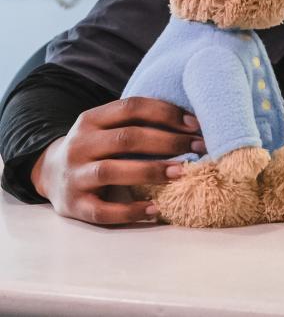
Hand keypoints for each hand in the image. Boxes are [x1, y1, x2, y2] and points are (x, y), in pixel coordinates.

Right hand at [31, 97, 204, 224]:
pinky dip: (130, 211)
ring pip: (111, 171)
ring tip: (182, 172)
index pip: (131, 107)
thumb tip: (192, 124)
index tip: (195, 124)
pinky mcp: (74, 206)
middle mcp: (79, 145)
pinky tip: (155, 209)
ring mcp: (74, 176)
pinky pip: (102, 211)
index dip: (166, 113)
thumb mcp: (108, 128)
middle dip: (167, 142)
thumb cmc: (97, 148)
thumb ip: (139, 122)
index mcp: (91, 119)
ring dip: (150, 171)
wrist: (49, 175)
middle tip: (199, 148)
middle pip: (126, 138)